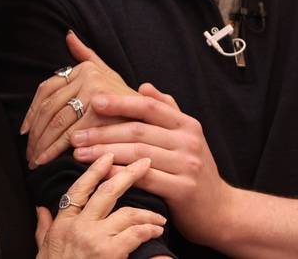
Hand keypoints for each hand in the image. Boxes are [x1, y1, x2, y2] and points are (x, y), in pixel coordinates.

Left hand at [21, 31, 140, 166]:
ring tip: (36, 160)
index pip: (47, 90)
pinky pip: (70, 135)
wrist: (158, 122)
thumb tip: (68, 36)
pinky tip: (49, 161)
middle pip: (50, 108)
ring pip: (58, 123)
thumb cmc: (131, 102)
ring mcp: (96, 95)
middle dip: (36, 134)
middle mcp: (91, 78)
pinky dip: (55, 151)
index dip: (32, 112)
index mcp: (88, 70)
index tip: (25, 131)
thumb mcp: (110, 74)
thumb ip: (88, 56)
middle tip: (28, 152)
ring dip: (42, 145)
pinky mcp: (100, 116)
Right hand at [35, 152, 166, 258]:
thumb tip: (41, 208)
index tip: (108, 155)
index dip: (95, 170)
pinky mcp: (110, 252)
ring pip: (127, 212)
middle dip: (127, 174)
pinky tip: (157, 229)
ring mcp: (95, 238)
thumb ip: (43, 227)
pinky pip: (135, 233)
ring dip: (146, 211)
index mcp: (63, 223)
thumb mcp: (42, 250)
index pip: (80, 189)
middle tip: (144, 162)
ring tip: (158, 215)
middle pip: (107, 192)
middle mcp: (79, 226)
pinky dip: (149, 229)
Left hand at [70, 83, 234, 247]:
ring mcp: (188, 165)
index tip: (94, 102)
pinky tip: (100, 173)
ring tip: (79, 154)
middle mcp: (189, 141)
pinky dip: (120, 173)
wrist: (221, 211)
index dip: (120, 102)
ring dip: (105, 152)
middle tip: (76, 135)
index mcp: (187, 124)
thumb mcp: (187, 137)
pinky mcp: (183, 189)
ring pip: (138, 154)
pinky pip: (145, 178)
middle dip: (103, 132)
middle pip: (138, 131)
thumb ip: (166, 110)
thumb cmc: (195, 172)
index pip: (149, 107)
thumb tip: (144, 86)